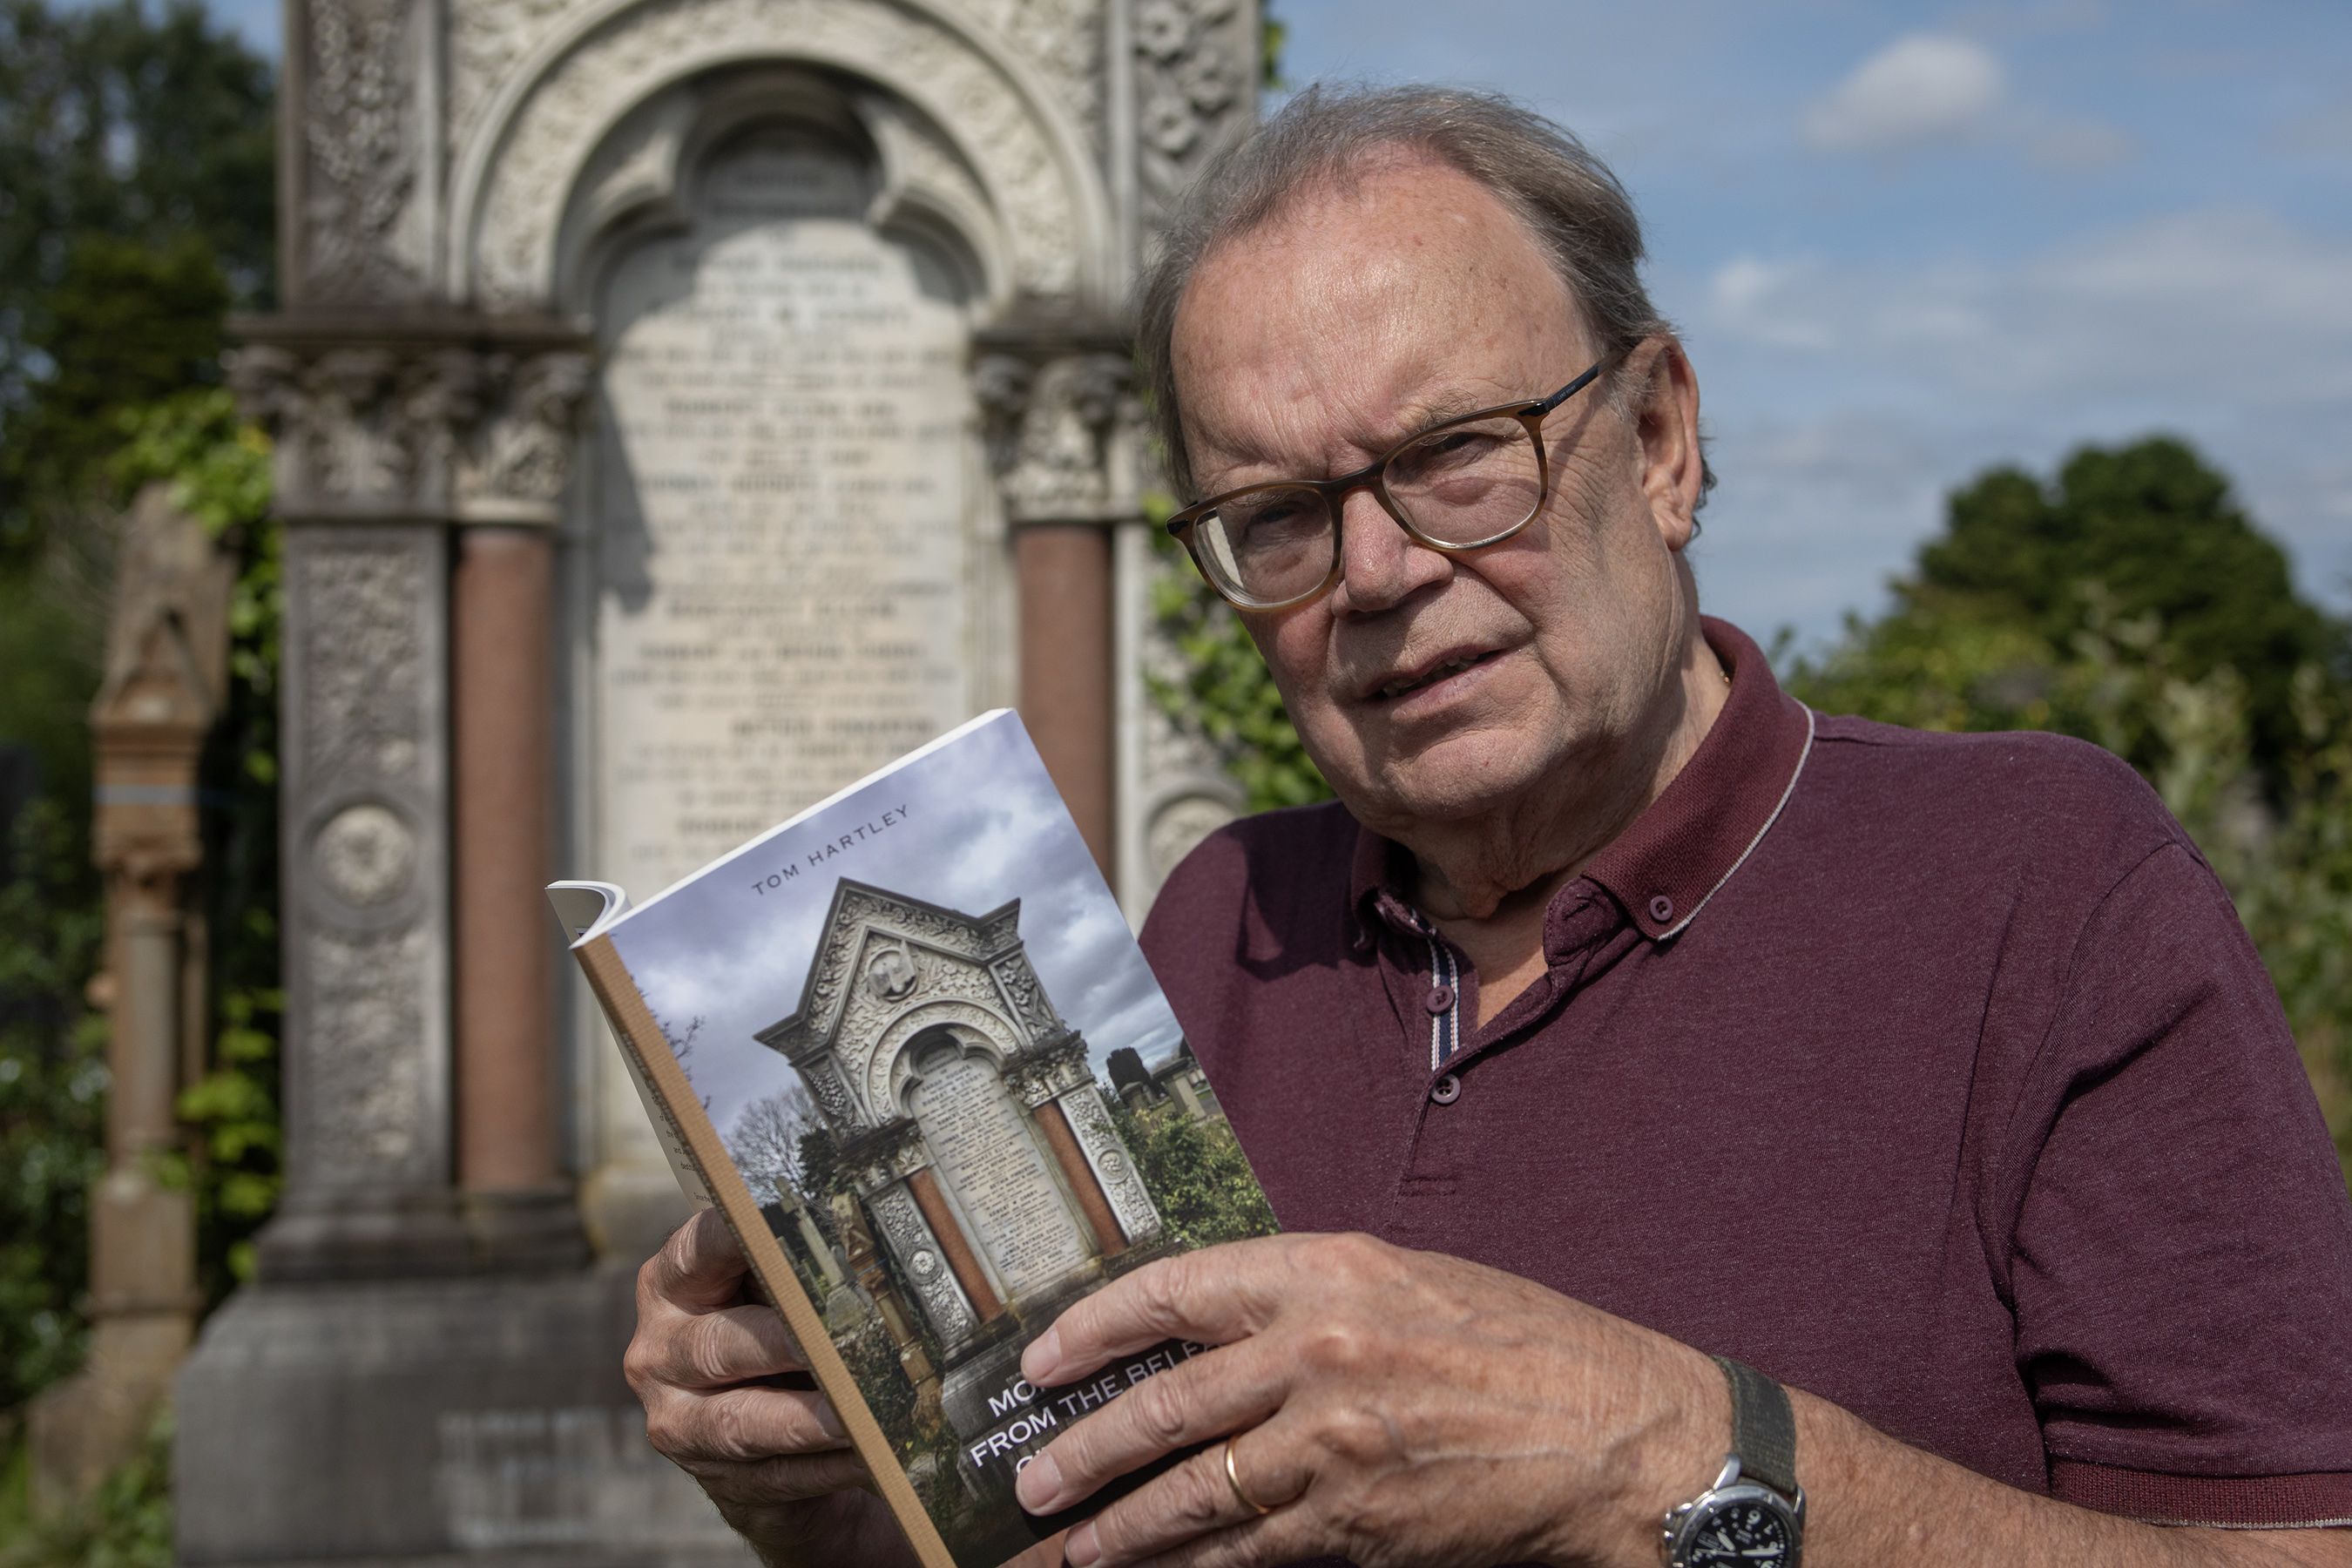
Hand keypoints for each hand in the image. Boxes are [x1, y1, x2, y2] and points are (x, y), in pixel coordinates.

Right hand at [624, 1207, 907, 1567]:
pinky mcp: (715, 1479)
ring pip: (740, 1423)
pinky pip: (775, 1474)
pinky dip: (825, 1467)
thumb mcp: (771, 1292)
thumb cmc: (775, 1334)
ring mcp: (679, 1421)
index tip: (787, 1223)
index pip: (699, 1250)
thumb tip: (861, 1239)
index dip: (740, 1236)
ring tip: (856, 1417)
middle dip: (783, 1343)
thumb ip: (792, 1267)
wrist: (761, 1436)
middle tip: (839, 1338)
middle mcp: (660, 1351)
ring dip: (805, 1421)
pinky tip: (866, 1455)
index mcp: (672, 1286)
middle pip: (718, 1345)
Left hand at [1009, 1232, 1721, 1567]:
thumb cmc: (1524, 1348)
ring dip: (1123, 1527)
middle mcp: (1318, 1349)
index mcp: (1329, 1271)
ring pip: (1195, 1492)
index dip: (1095, 1326)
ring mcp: (1333, 1443)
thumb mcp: (1411, 1282)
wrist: (1614, 1435)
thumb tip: (1215, 1331)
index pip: (1177, 1289)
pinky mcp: (1354, 1523)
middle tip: (1031, 1480)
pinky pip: (1250, 1552)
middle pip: (1167, 1405)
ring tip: (1074, 1547)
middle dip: (1086, 1449)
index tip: (1041, 1358)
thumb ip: (1312, 1298)